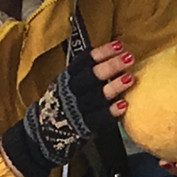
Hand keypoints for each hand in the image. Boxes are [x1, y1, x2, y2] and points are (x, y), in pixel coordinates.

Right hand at [0, 40, 136, 176]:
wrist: (46, 131)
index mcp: (67, 77)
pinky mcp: (85, 126)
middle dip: (111, 66)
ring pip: (97, 96)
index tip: (118, 45)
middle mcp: (71, 92)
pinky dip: (111, 111)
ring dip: (114, 86)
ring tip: (130, 77)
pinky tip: (124, 104)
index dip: (102, 52)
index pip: (85, 60)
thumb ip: (84, 71)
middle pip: (92, 76)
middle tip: (129, 58)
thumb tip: (111, 52)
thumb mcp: (68, 82)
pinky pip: (99, 118)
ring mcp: (78, 109)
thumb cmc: (64, 102)